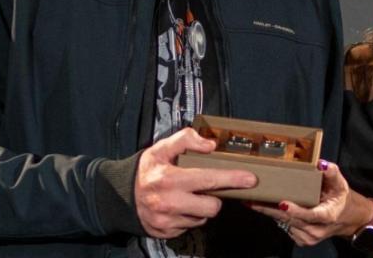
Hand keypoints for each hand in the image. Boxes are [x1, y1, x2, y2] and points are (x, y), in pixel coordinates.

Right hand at [135, 127, 256, 237]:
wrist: (121, 195)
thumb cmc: (146, 170)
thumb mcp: (161, 148)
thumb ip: (186, 140)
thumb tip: (210, 145)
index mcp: (170, 179)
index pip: (209, 180)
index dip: (232, 179)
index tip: (250, 179)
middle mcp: (170, 203)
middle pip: (212, 206)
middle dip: (215, 197)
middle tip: (208, 188)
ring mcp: (168, 221)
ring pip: (202, 218)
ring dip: (201, 208)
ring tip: (188, 196)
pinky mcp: (167, 233)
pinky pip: (190, 226)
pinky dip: (189, 217)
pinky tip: (180, 206)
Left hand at [249, 160, 372, 246]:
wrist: (347, 219)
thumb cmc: (341, 198)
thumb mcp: (340, 183)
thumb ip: (331, 172)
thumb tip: (320, 164)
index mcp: (327, 216)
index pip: (310, 215)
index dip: (296, 210)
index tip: (282, 203)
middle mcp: (316, 230)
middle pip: (290, 219)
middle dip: (269, 209)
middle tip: (251, 199)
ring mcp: (308, 237)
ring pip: (284, 224)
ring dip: (268, 213)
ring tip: (252, 200)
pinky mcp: (302, 240)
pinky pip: (285, 226)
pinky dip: (275, 217)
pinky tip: (265, 207)